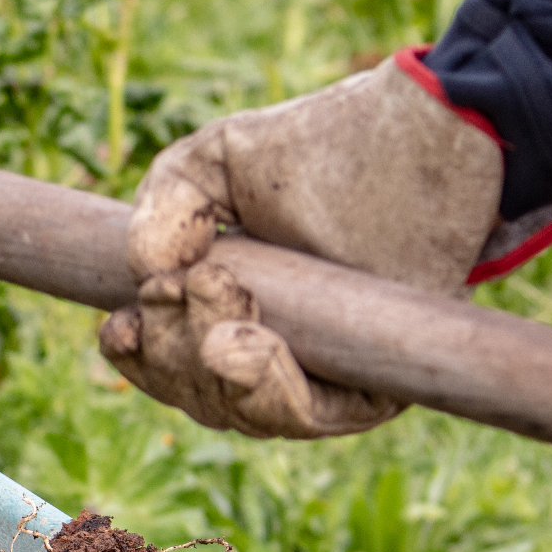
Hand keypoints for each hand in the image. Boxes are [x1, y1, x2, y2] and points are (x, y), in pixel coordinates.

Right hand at [98, 53, 512, 438]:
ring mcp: (321, 380)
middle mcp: (272, 358)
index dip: (136, 357)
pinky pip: (301, 418)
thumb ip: (164, 205)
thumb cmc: (326, 147)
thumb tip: (144, 275)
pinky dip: (261, 387)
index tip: (123, 322)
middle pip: (194, 395)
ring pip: (237, 412)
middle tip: (185, 285)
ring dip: (208, 364)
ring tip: (216, 291)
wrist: (429, 134)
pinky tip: (243, 344)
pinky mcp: (371, 391)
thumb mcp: (215, 163)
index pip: (163, 366)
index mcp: (224, 315)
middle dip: (171, 351)